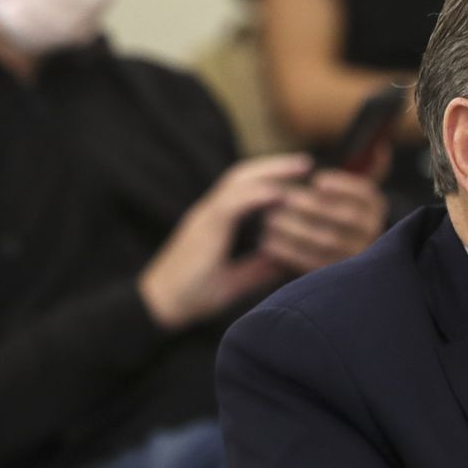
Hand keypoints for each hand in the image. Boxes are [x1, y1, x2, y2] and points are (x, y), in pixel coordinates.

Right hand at [138, 154, 310, 329]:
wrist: (161, 307)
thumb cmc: (193, 296)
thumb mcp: (233, 281)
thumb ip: (258, 268)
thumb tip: (287, 261)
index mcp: (216, 221)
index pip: (244, 187)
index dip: (270, 177)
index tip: (300, 174)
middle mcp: (210, 212)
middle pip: (243, 175)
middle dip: (275, 165)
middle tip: (306, 161)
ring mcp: (205, 217)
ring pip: (238, 182)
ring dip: (271, 171)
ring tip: (300, 167)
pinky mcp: (204, 228)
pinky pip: (232, 203)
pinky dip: (257, 195)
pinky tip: (281, 194)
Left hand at [257, 168, 386, 274]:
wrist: (335, 254)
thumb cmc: (331, 209)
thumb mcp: (346, 191)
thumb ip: (358, 169)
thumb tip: (380, 148)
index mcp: (374, 207)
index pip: (365, 193)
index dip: (342, 185)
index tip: (316, 180)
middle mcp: (372, 232)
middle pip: (345, 217)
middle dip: (312, 206)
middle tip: (283, 199)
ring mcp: (356, 256)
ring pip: (328, 241)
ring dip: (296, 229)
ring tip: (270, 220)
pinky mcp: (336, 275)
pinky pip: (314, 264)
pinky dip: (290, 253)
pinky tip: (269, 244)